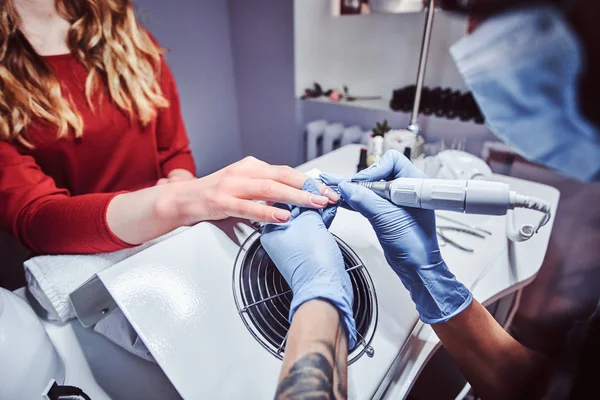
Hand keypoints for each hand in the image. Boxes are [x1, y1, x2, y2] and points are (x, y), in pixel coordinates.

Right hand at [156, 156, 339, 224]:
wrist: (182, 199)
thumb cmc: (216, 194)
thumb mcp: (244, 186)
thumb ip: (267, 190)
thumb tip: (296, 200)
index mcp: (252, 166)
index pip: (287, 171)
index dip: (309, 181)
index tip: (327, 191)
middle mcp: (244, 171)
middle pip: (283, 176)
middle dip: (308, 188)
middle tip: (328, 197)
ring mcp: (232, 185)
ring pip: (269, 189)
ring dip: (295, 197)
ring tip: (314, 205)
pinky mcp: (221, 201)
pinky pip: (249, 207)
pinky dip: (268, 211)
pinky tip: (283, 216)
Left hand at [261, 179, 355, 348]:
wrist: (325, 288)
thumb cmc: (313, 262)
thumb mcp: (309, 223)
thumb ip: (307, 205)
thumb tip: (310, 194)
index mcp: (270, 231)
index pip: (281, 199)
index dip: (300, 188)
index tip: (316, 184)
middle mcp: (277, 239)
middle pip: (292, 208)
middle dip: (310, 198)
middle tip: (325, 193)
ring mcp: (291, 247)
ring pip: (303, 219)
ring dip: (316, 209)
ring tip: (329, 202)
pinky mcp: (305, 253)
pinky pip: (310, 230)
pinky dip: (320, 221)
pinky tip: (329, 215)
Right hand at [327, 150, 471, 323]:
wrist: (417, 269)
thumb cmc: (415, 247)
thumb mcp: (387, 220)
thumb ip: (365, 201)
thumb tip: (347, 187)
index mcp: (414, 185)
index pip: (391, 162)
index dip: (374, 170)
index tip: (362, 184)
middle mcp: (405, 190)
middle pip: (377, 173)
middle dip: (358, 179)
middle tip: (340, 184)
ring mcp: (395, 201)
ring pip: (370, 187)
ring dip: (353, 189)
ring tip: (332, 186)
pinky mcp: (386, 212)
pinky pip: (368, 199)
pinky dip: (354, 199)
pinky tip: (341, 198)